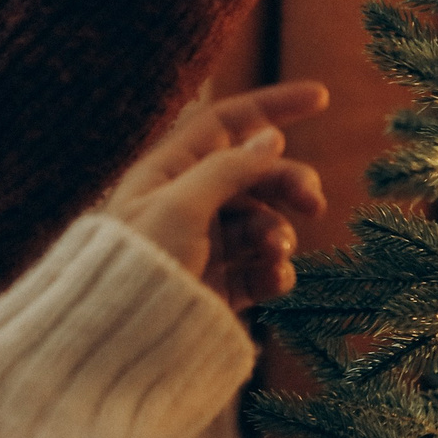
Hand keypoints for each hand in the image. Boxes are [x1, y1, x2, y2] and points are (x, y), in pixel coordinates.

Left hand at [106, 82, 327, 309]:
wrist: (116, 339)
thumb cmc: (137, 262)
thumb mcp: (181, 206)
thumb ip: (230, 170)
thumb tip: (271, 138)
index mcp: (169, 172)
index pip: (225, 123)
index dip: (271, 106)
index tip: (321, 97)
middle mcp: (187, 203)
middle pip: (254, 175)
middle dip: (287, 183)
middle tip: (313, 203)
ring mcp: (204, 245)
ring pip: (261, 223)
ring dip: (278, 232)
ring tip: (276, 251)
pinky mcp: (217, 285)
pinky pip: (258, 268)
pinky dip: (274, 270)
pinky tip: (276, 278)